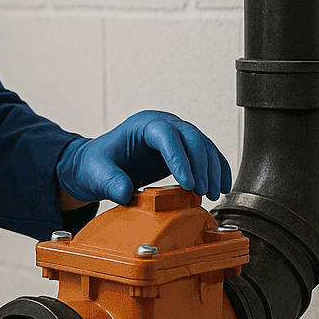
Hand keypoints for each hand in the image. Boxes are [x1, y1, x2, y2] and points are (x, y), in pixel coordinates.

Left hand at [57, 110, 231, 206]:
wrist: (98, 166)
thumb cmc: (97, 164)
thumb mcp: (96, 173)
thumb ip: (110, 181)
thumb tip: (125, 193)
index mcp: (143, 125)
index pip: (167, 134)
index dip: (180, 157)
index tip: (187, 182)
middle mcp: (162, 125)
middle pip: (191, 137)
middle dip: (201, 165)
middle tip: (201, 191)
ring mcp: (175, 136)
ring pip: (203, 145)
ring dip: (212, 169)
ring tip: (212, 193)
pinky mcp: (182, 149)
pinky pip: (206, 154)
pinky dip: (216, 169)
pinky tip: (221, 185)